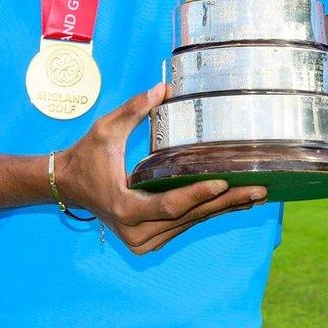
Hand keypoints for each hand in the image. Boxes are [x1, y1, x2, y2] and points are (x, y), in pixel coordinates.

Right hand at [55, 85, 266, 254]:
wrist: (69, 185)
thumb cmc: (86, 156)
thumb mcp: (106, 129)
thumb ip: (134, 109)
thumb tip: (164, 87)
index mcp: (125, 208)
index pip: (170, 204)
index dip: (199, 193)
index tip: (224, 182)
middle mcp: (136, 231)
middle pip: (189, 217)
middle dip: (226, 203)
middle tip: (258, 190)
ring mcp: (143, 240)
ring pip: (190, 223)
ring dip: (223, 209)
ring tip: (255, 196)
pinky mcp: (149, 240)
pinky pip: (183, 226)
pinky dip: (207, 213)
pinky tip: (233, 203)